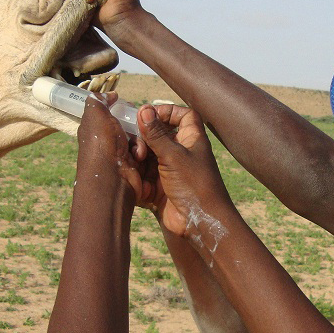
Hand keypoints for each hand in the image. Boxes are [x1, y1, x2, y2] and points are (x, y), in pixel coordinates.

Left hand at [76, 92, 151, 205]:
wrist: (112, 178)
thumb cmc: (101, 144)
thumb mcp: (95, 115)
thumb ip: (98, 100)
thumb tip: (110, 95)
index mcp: (95, 130)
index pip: (111, 115)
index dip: (121, 110)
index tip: (129, 107)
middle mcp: (107, 143)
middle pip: (128, 126)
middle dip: (135, 125)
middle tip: (139, 124)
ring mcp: (120, 155)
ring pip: (139, 138)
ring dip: (140, 140)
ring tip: (136, 148)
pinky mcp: (133, 166)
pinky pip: (144, 152)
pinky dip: (144, 153)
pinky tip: (139, 157)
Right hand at [137, 104, 235, 250]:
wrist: (200, 222)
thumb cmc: (195, 184)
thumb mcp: (174, 155)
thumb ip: (157, 134)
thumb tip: (144, 110)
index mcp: (191, 140)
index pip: (184, 116)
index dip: (169, 111)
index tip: (150, 114)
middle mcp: (180, 153)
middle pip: (158, 136)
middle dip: (144, 138)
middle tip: (139, 147)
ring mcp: (168, 170)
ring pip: (147, 155)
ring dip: (138, 158)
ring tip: (136, 162)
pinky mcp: (158, 187)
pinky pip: (143, 175)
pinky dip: (137, 175)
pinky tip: (133, 177)